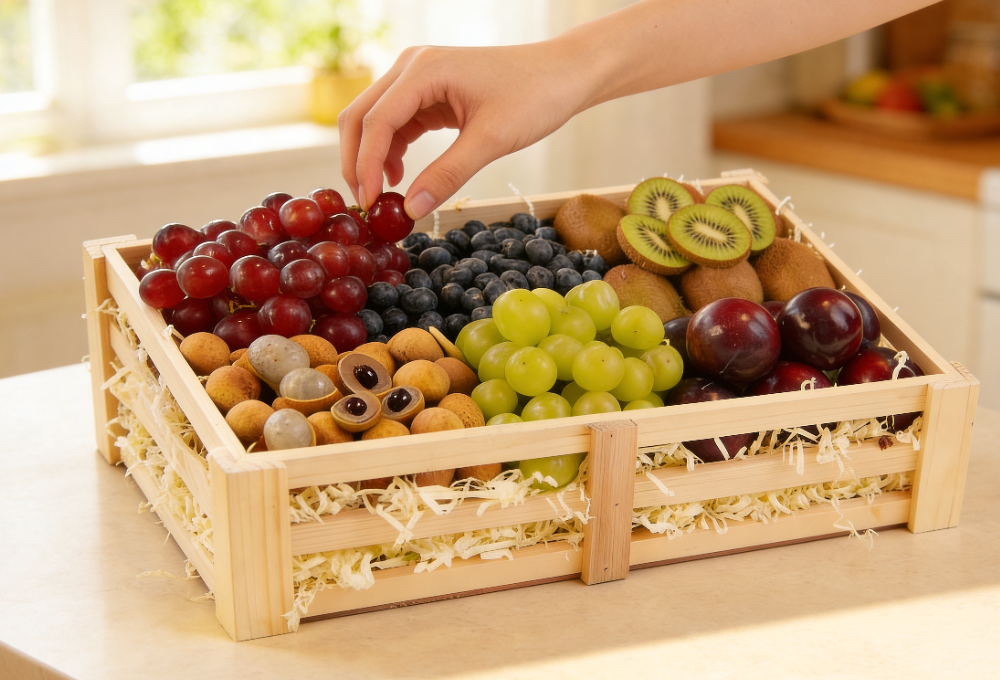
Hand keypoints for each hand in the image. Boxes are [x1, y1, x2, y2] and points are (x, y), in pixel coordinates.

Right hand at [338, 41, 586, 219]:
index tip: (369, 204)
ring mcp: (418, 77)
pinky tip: (400, 178)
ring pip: (374, 120)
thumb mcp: (492, 140)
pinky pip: (396, 123)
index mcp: (424, 70)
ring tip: (383, 198)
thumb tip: (411, 209)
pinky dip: (391, 151)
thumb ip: (448, 174)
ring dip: (371, 158)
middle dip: (357, 161)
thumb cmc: (535, 96)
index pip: (376, 121)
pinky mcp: (428, 91)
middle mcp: (412, 66)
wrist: (563, 74)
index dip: (365, 165)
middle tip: (366, 205)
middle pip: (361, 116)